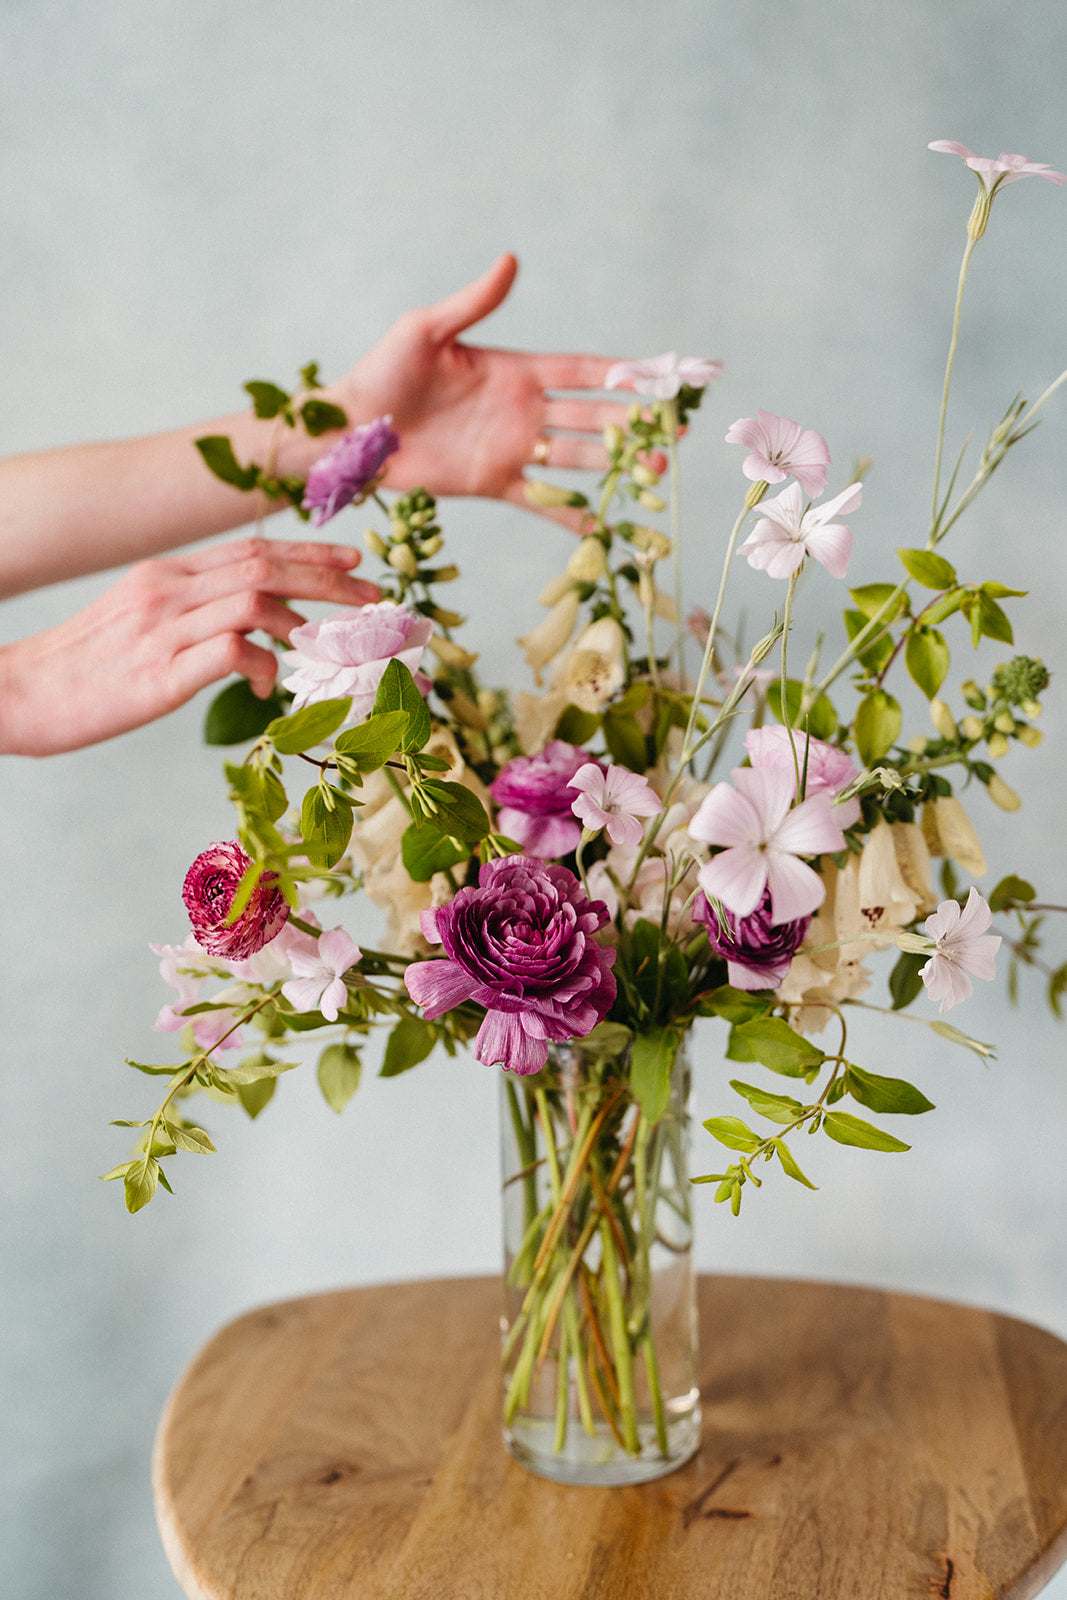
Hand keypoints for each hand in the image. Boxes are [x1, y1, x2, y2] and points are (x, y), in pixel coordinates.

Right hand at [0, 537, 377, 755]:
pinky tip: (268, 686)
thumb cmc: (85, 670)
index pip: (251, 547)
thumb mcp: (140, 624)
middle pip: (266, 565)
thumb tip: (252, 635)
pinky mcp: (160, 674)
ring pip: (256, 599)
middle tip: (375, 598)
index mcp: (165, 574)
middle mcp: (167, 591)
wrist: (18, 695)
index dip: (309, 551)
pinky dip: (264, 665)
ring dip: (304, 622)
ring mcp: (163, 629)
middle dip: (330, 579)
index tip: (354, 560)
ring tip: (325, 649)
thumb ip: (194, 616)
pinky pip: (232, 652)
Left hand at [333, 254, 648, 530]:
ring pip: (578, 457)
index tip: (663, 378)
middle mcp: (521, 410)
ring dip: (617, 466)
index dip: (624, 374)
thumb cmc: (381, 371)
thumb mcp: (425, 329)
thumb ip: (473, 303)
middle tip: (676, 434)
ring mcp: (511, 449)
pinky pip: (541, 501)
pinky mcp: (493, 483)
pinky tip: (605, 528)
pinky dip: (572, 516)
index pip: (583, 371)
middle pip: (593, 417)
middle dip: (635, 425)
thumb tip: (512, 259)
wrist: (351, 431)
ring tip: (654, 474)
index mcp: (515, 370)